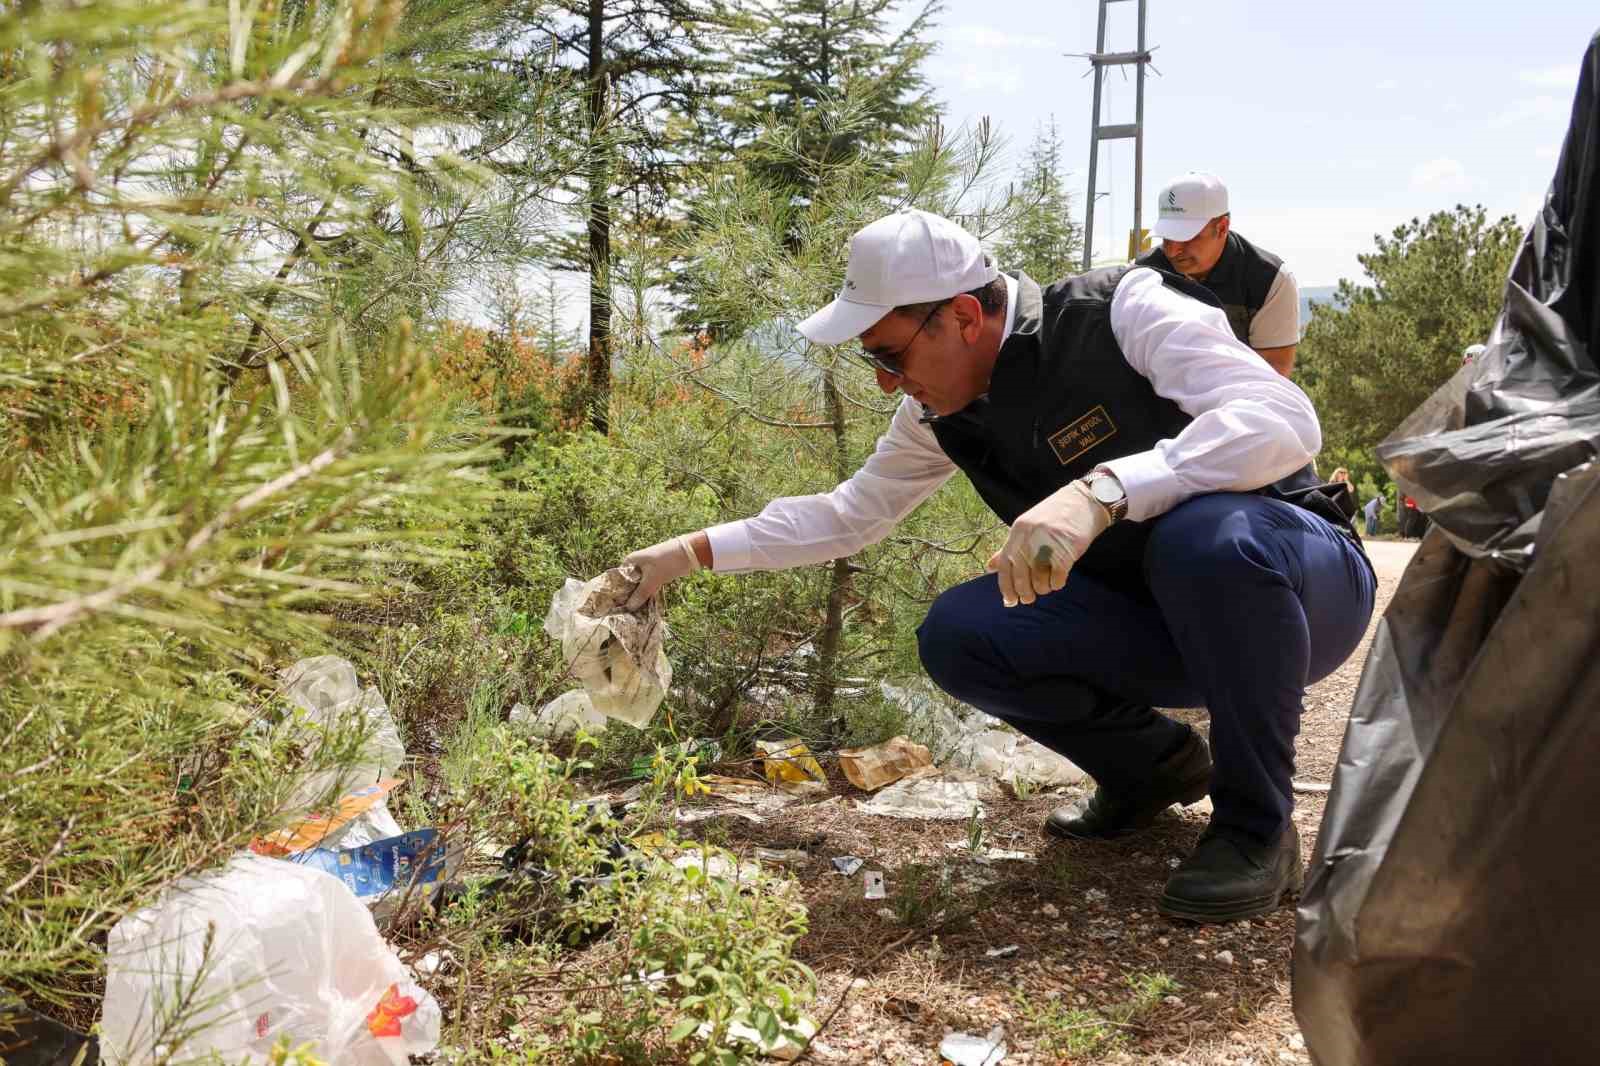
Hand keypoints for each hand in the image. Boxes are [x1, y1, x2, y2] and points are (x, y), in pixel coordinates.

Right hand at [622, 534, 702, 609]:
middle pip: (629, 583)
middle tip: (627, 611)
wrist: (689, 553)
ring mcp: (647, 568)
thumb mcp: (652, 579)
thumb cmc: (667, 562)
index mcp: (631, 561)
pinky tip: (646, 604)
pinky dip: (648, 593)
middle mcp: (636, 564)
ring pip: (640, 585)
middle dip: (629, 595)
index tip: (617, 605)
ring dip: (639, 596)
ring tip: (635, 611)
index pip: (619, 579)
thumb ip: (641, 593)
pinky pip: (649, 585)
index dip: (618, 592)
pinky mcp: (656, 573)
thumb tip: (629, 607)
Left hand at [987, 481, 1111, 606]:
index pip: (1005, 565)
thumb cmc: (1054, 517)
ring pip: (1039, 580)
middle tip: (1028, 599)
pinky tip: (1058, 581)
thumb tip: (990, 567)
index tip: (1010, 601)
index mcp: (1018, 531)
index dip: (1006, 587)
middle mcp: (1030, 537)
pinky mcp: (1067, 550)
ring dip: (1042, 589)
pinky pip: (1057, 578)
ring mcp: (1049, 543)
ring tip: (1046, 587)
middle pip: (1021, 576)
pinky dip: (1056, 584)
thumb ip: (1010, 548)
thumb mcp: (1027, 528)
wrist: (1084, 501)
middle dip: (1024, 593)